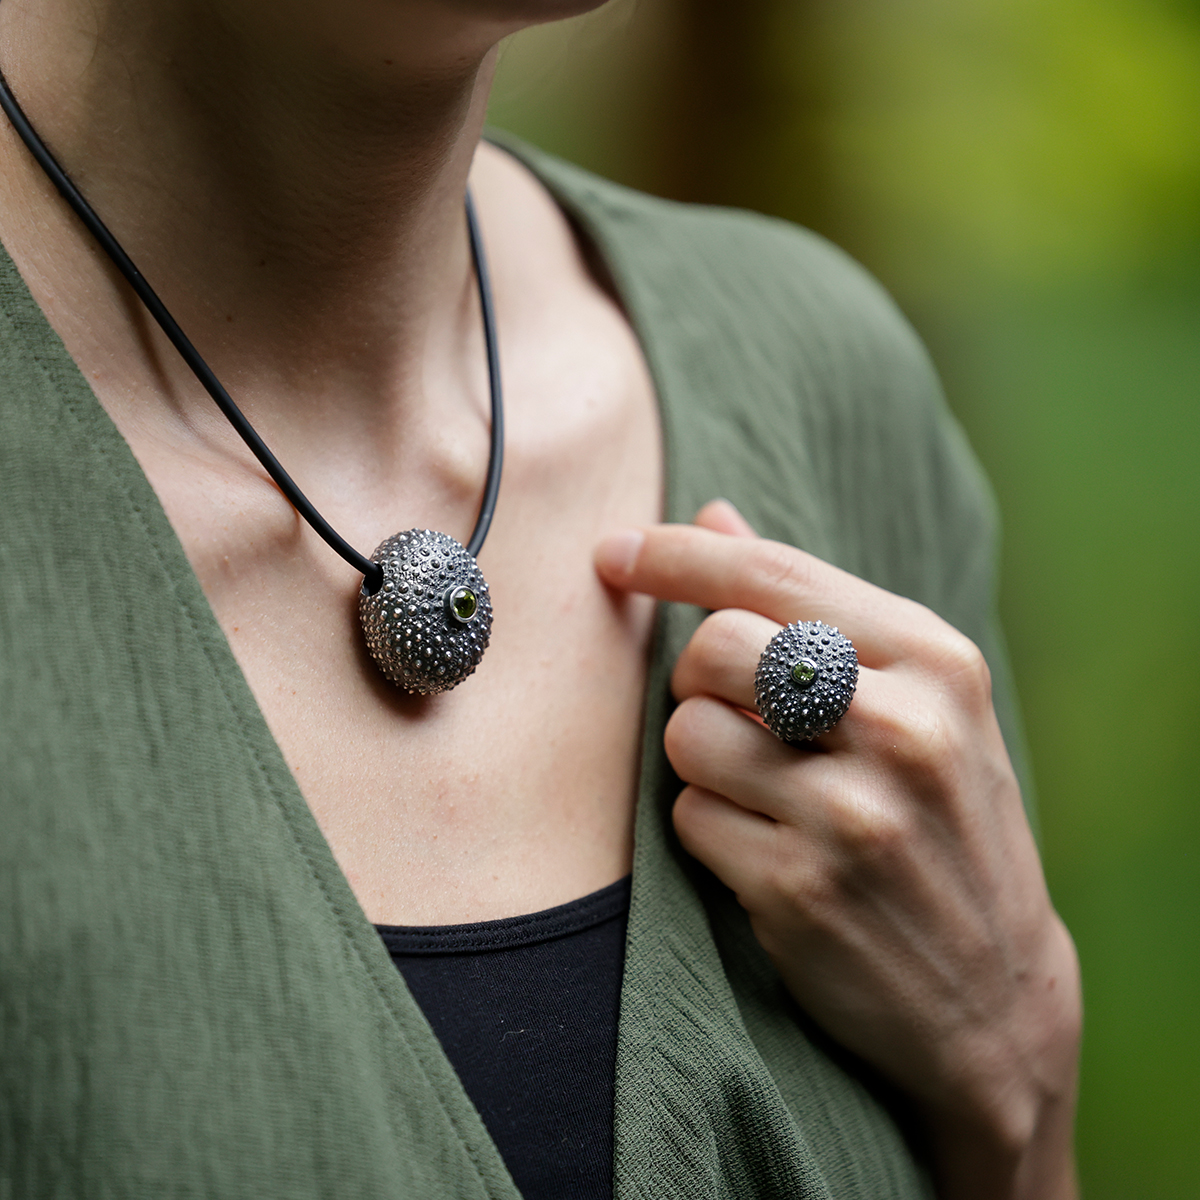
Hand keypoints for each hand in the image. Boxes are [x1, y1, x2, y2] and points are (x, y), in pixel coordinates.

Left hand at [595, 501, 1080, 1199]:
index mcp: (935, 663)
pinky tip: (766, 854)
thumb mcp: (916, 702)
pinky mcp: (800, 889)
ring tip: (762, 793)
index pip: (776, 575)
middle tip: (731, 713)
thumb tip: (712, 514)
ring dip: (701, 760)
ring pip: (689, 735)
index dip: (678, 556)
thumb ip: (811, 608)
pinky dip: (706, 827)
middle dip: (697, 678)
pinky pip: (689, 817)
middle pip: (716, 648)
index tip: (615, 552)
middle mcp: (903, 729)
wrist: (994, 995)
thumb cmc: (941, 822)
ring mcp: (854, 816)